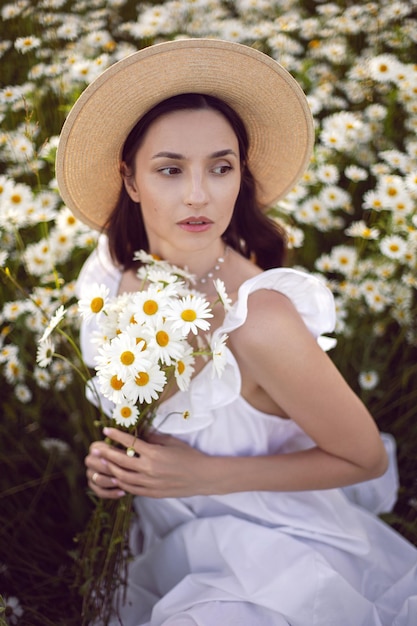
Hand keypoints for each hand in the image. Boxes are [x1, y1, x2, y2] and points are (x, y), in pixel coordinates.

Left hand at [85, 427, 211, 498]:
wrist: (202, 476)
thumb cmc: (188, 456)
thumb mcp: (171, 442)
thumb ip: (153, 438)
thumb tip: (138, 433)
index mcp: (154, 453)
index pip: (129, 443)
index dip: (116, 436)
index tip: (106, 430)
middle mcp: (149, 469)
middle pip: (121, 461)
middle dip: (106, 454)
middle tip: (96, 449)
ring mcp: (149, 483)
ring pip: (123, 477)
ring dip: (111, 469)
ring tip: (102, 464)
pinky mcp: (152, 493)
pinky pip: (131, 489)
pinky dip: (121, 483)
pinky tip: (115, 477)